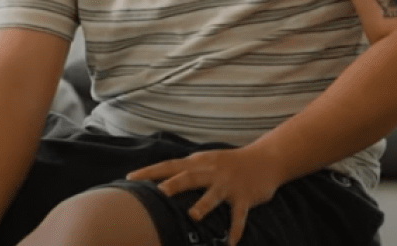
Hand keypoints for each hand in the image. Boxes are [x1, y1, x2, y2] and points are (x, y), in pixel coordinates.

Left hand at [126, 145, 279, 245]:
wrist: (265, 159)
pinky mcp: (244, 197)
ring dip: (203, 205)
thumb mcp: (206, 161)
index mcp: (198, 162)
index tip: (130, 178)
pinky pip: (238, 215)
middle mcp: (211, 171)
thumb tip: (160, 181)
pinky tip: (230, 243)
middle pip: (189, 177)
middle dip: (173, 185)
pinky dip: (235, 229)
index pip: (169, 165)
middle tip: (158, 194)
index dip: (150, 171)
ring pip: (213, 195)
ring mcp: (228, 184)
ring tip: (193, 216)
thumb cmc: (229, 163)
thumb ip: (186, 170)